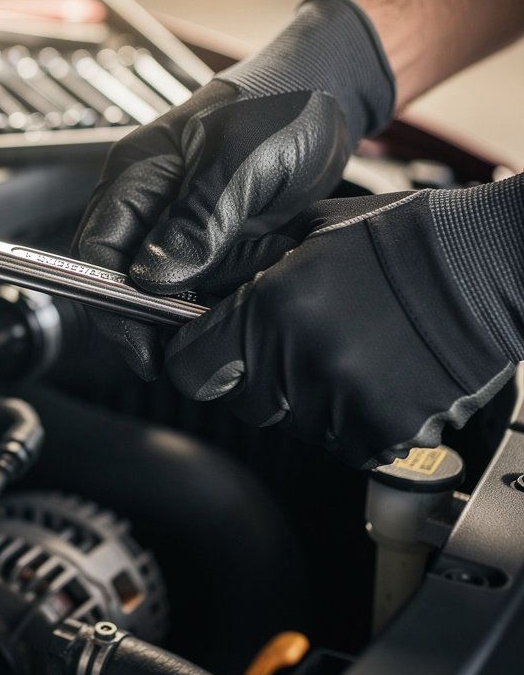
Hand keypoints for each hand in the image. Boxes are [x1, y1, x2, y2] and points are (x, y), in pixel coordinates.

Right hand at [74, 0, 393, 377]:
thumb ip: (198, 219)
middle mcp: (150, 204)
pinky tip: (250, 290)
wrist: (332, 92)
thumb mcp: (241, 159)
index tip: (142, 344)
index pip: (96, 252)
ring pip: (168, 289)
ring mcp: (183, 225)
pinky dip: (225, 296)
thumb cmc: (283, 104)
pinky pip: (206, 284)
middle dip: (152, 315)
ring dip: (193, 307)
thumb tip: (156, 280)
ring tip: (231, 306)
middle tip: (186, 344)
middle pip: (125, 279)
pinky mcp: (216, 240)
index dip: (109, 303)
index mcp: (136, 175)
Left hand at [163, 187, 519, 467]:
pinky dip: (350, 419)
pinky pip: (341, 442)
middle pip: (239, 402)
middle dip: (253, 378)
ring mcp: (340, 403)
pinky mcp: (381, 433)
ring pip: (291, 424)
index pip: (189, 368)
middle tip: (293, 343)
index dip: (195, 359)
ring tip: (348, 350)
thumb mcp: (306, 231)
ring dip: (306, 398)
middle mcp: (297, 361)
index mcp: (270, 309)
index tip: (208, 352)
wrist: (486, 266)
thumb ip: (246, 269)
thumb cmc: (400, 239)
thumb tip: (200, 291)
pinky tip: (374, 375)